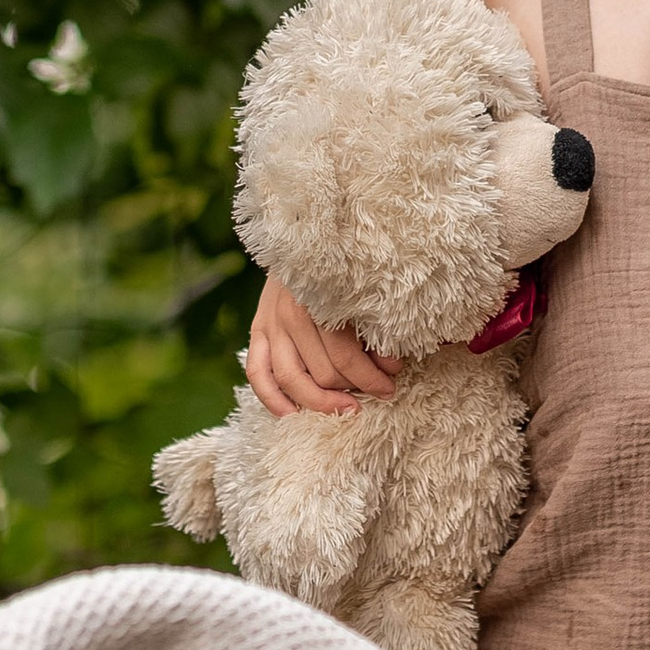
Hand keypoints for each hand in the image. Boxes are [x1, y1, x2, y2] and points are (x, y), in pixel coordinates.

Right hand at [245, 272, 399, 419]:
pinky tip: (292, 415)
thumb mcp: (365, 286)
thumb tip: (392, 365)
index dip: (370, 377)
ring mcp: (271, 322)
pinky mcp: (259, 329)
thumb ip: (376, 323)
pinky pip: (257, 373)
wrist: (307, 234)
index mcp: (321, 299)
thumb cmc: (345, 265)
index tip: (391, 384)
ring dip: (320, 402)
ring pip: (290, 378)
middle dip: (354, 386)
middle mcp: (291, 312)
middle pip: (321, 371)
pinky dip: (272, 399)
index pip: (344, 356)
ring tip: (346, 411)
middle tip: (378, 390)